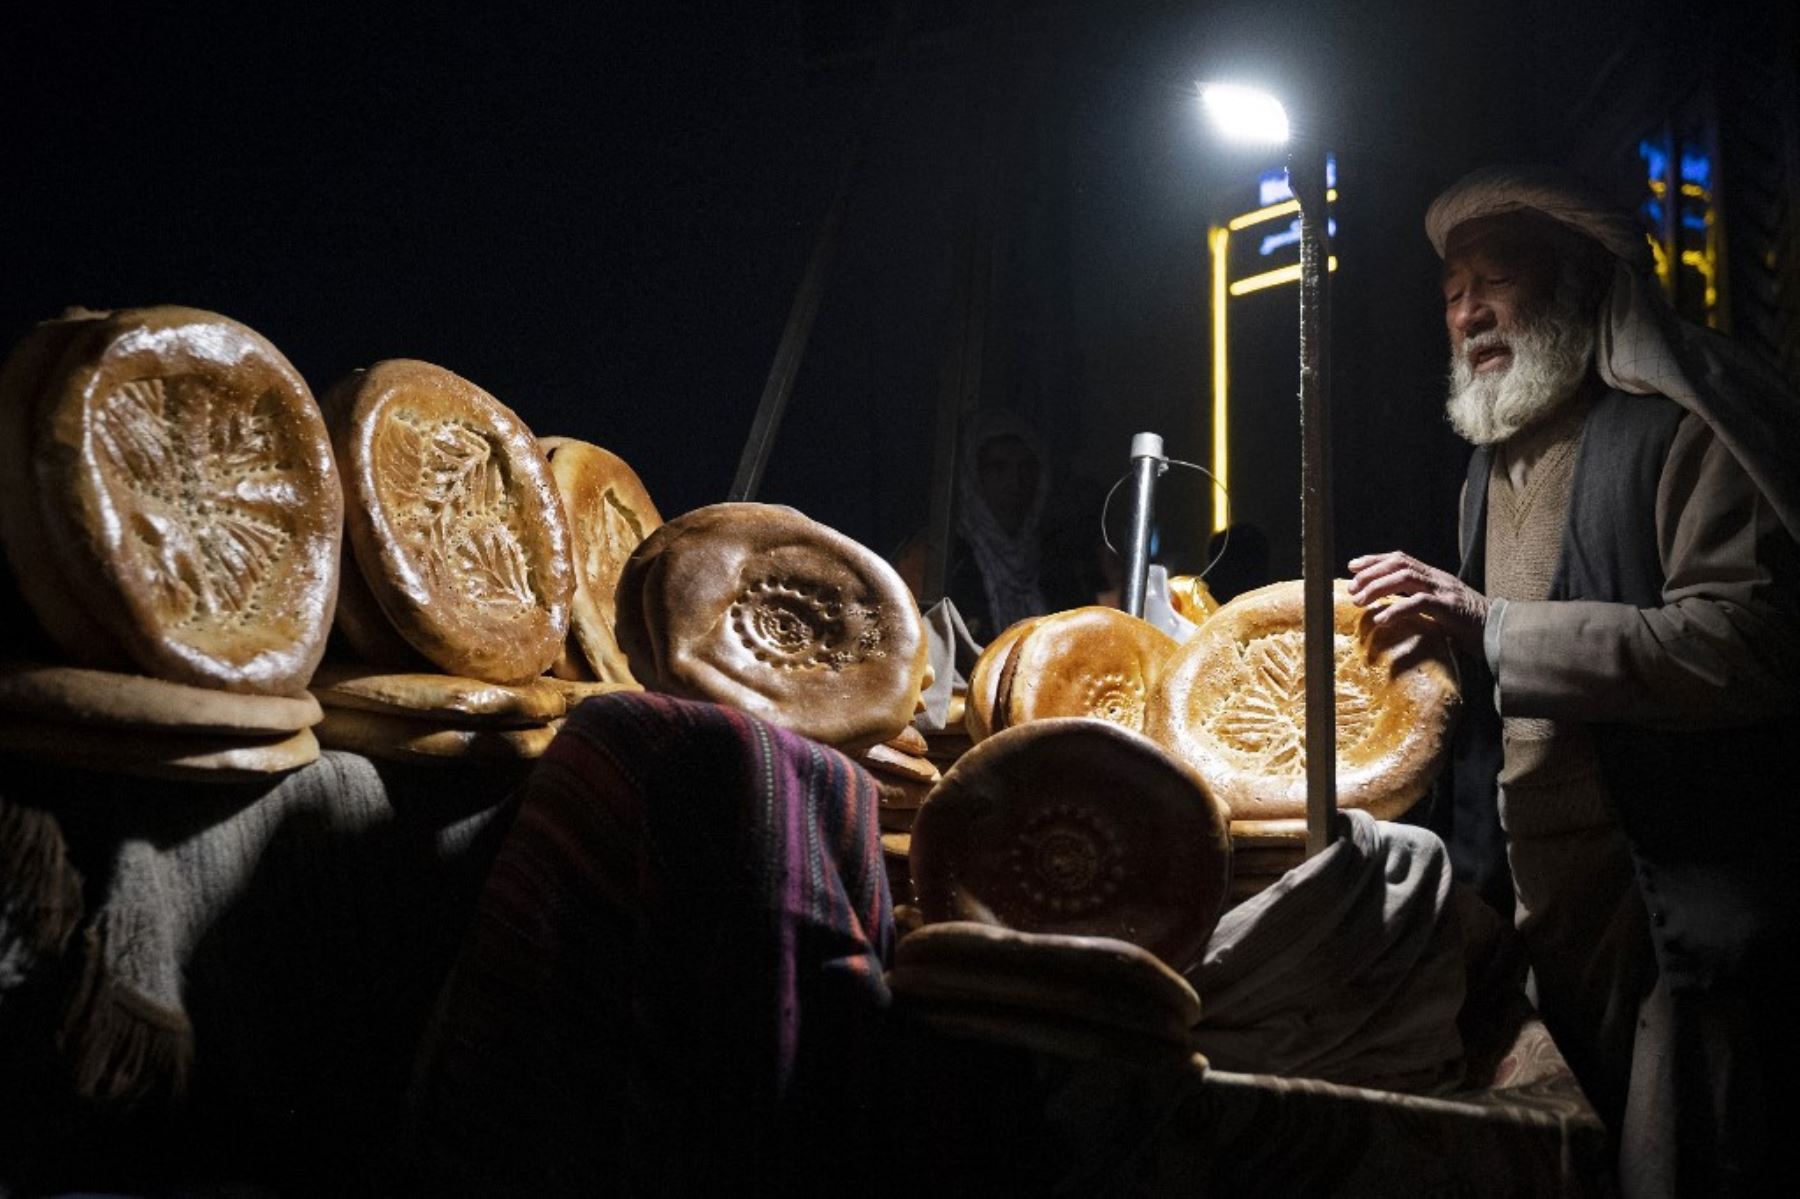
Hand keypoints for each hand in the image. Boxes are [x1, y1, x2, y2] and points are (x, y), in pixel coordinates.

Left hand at [1346, 551, 1489, 653]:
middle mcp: (1438, 578)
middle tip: (1351, 587)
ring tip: (1360, 601)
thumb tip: (1390, 608)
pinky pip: (1419, 603)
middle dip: (1371, 572)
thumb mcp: (1441, 607)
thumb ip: (1420, 602)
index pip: (1401, 559)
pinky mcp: (1449, 607)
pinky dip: (1396, 610)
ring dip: (1378, 587)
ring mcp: (1444, 590)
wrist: (1502, 631)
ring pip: (1405, 577)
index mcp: (1435, 576)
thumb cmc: (1470, 624)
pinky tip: (1381, 619)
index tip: (1353, 566)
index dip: (1375, 560)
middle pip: (1399, 563)